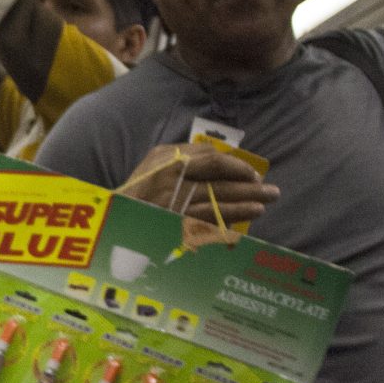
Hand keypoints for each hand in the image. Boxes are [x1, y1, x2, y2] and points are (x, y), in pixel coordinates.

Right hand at [119, 143, 278, 226]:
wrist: (112, 220)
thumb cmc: (138, 191)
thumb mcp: (155, 165)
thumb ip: (184, 158)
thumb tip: (220, 160)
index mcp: (167, 159)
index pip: (212, 158)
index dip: (237, 166)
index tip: (252, 174)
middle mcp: (171, 178)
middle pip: (219, 178)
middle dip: (249, 184)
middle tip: (271, 188)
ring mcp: (172, 202)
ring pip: (217, 201)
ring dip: (246, 201)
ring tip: (266, 202)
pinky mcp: (174, 224)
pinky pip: (208, 222)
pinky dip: (230, 220)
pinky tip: (247, 218)